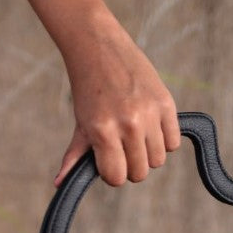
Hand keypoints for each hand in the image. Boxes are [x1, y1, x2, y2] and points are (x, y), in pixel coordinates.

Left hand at [54, 13, 180, 188]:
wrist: (99, 48)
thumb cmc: (88, 90)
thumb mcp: (81, 123)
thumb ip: (74, 157)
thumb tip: (60, 184)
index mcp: (103, 130)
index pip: (117, 177)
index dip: (112, 173)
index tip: (109, 160)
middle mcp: (128, 123)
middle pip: (139, 173)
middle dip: (130, 165)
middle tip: (122, 147)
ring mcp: (149, 112)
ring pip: (158, 160)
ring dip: (147, 154)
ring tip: (136, 136)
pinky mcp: (166, 102)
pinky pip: (173, 143)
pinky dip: (164, 140)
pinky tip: (151, 128)